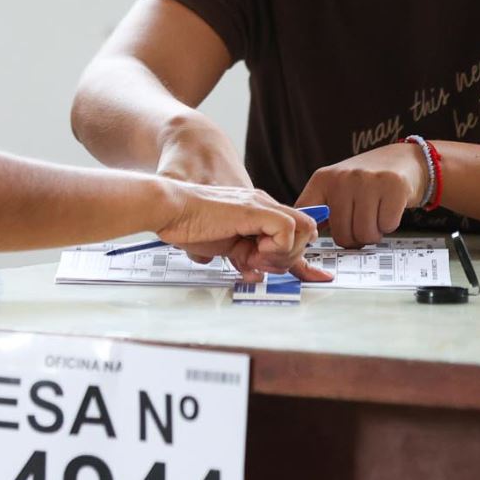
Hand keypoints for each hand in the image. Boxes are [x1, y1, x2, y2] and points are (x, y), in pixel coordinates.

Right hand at [151, 121, 331, 281]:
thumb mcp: (227, 246)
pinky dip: (275, 248)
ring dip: (283, 253)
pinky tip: (252, 251)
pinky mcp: (256, 210)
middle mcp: (265, 205)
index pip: (297, 231)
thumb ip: (246, 257)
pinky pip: (287, 231)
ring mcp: (262, 206)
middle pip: (306, 232)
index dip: (297, 254)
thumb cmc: (190, 225)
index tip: (293, 272)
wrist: (172, 209)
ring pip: (304, 230)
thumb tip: (257, 274)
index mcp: (260, 212)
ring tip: (255, 258)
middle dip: (289, 257)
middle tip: (261, 264)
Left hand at [296, 143, 425, 248]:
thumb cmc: (365, 182)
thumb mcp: (336, 188)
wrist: (400, 159)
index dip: (311, 234)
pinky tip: (388, 209)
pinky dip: (390, 225)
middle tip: (361, 226)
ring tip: (375, 218)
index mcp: (322, 179)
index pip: (306, 214)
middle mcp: (343, 177)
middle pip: (342, 234)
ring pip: (365, 234)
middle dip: (355, 239)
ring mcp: (368, 180)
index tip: (321, 238)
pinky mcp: (393, 185)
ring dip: (374, 234)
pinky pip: (387, 225)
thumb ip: (322, 211)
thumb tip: (310, 238)